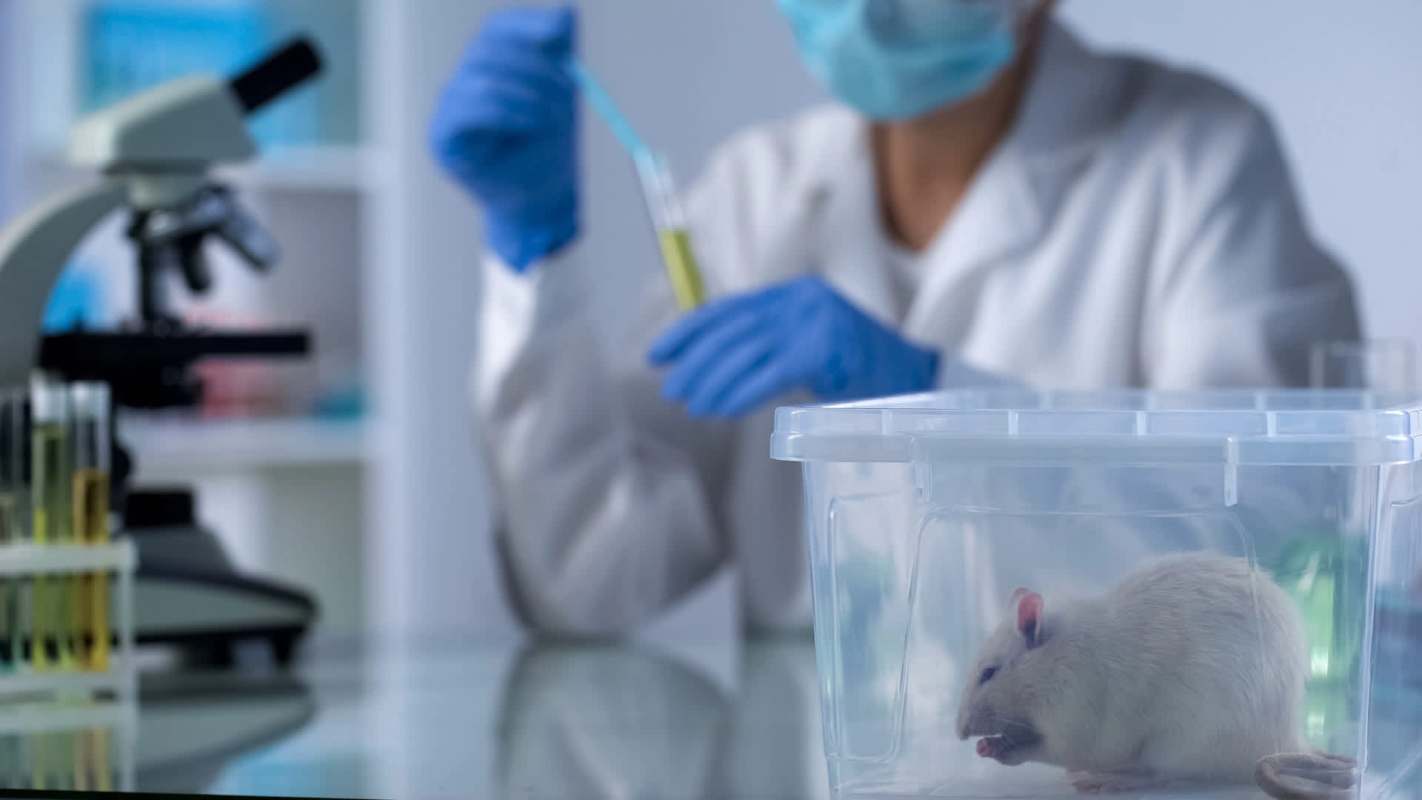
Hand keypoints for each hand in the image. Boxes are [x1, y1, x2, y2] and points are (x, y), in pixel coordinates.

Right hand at [429, 6, 577, 270]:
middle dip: (536, 68)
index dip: (525, 26)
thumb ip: (561, 54)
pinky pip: (466, 109)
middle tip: (568, 92)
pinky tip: (530, 125)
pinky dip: (505, 112)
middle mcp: (462, 81)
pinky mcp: (443, 138)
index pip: (496, 30)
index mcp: (488, 66)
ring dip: (526, 94)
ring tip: (554, 118)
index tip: (559, 35)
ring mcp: (448, 109)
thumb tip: (565, 12)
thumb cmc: (549, 149)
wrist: (543, 199)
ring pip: (480, 77)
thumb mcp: (562, 95)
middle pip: (488, 49)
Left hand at [648, 276, 939, 417]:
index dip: (690, 330)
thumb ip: (771, 345)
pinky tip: (720, 409)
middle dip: (696, 361)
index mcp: (796, 294)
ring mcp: (814, 322)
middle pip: (732, 329)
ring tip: (691, 405)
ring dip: (711, 382)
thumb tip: (712, 365)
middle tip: (672, 388)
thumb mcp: (811, 347)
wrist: (920, 385)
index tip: (659, 353)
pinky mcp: (822, 349)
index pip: (730, 307)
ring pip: (745, 352)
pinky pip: (767, 374)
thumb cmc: (864, 374)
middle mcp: (803, 300)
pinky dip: (738, 393)